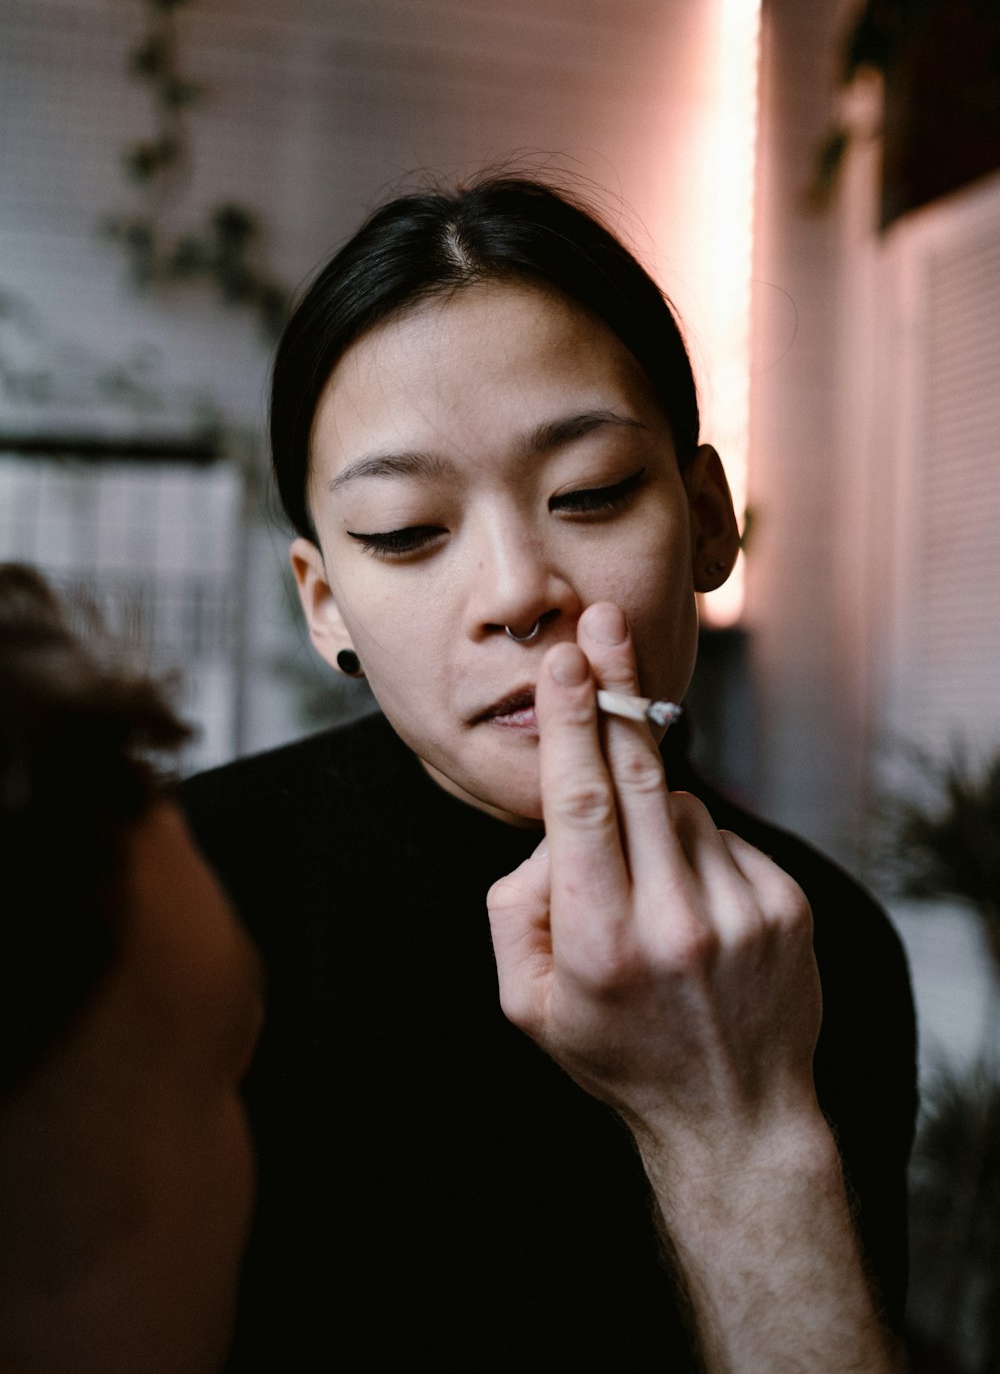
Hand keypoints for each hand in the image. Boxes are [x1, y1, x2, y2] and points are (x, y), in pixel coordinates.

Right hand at [488, 602, 895, 1371]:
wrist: (734, 1115)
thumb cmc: (617, 1054)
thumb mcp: (526, 1004)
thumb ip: (512, 909)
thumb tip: (549, 835)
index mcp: (597, 940)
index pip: (580, 805)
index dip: (572, 721)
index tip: (564, 659)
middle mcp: (672, 921)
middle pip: (637, 774)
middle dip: (616, 689)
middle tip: (603, 622)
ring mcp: (738, 912)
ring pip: (680, 807)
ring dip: (654, 817)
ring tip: (652, 891)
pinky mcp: (784, 908)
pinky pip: (725, 836)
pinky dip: (699, 850)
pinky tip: (694, 905)